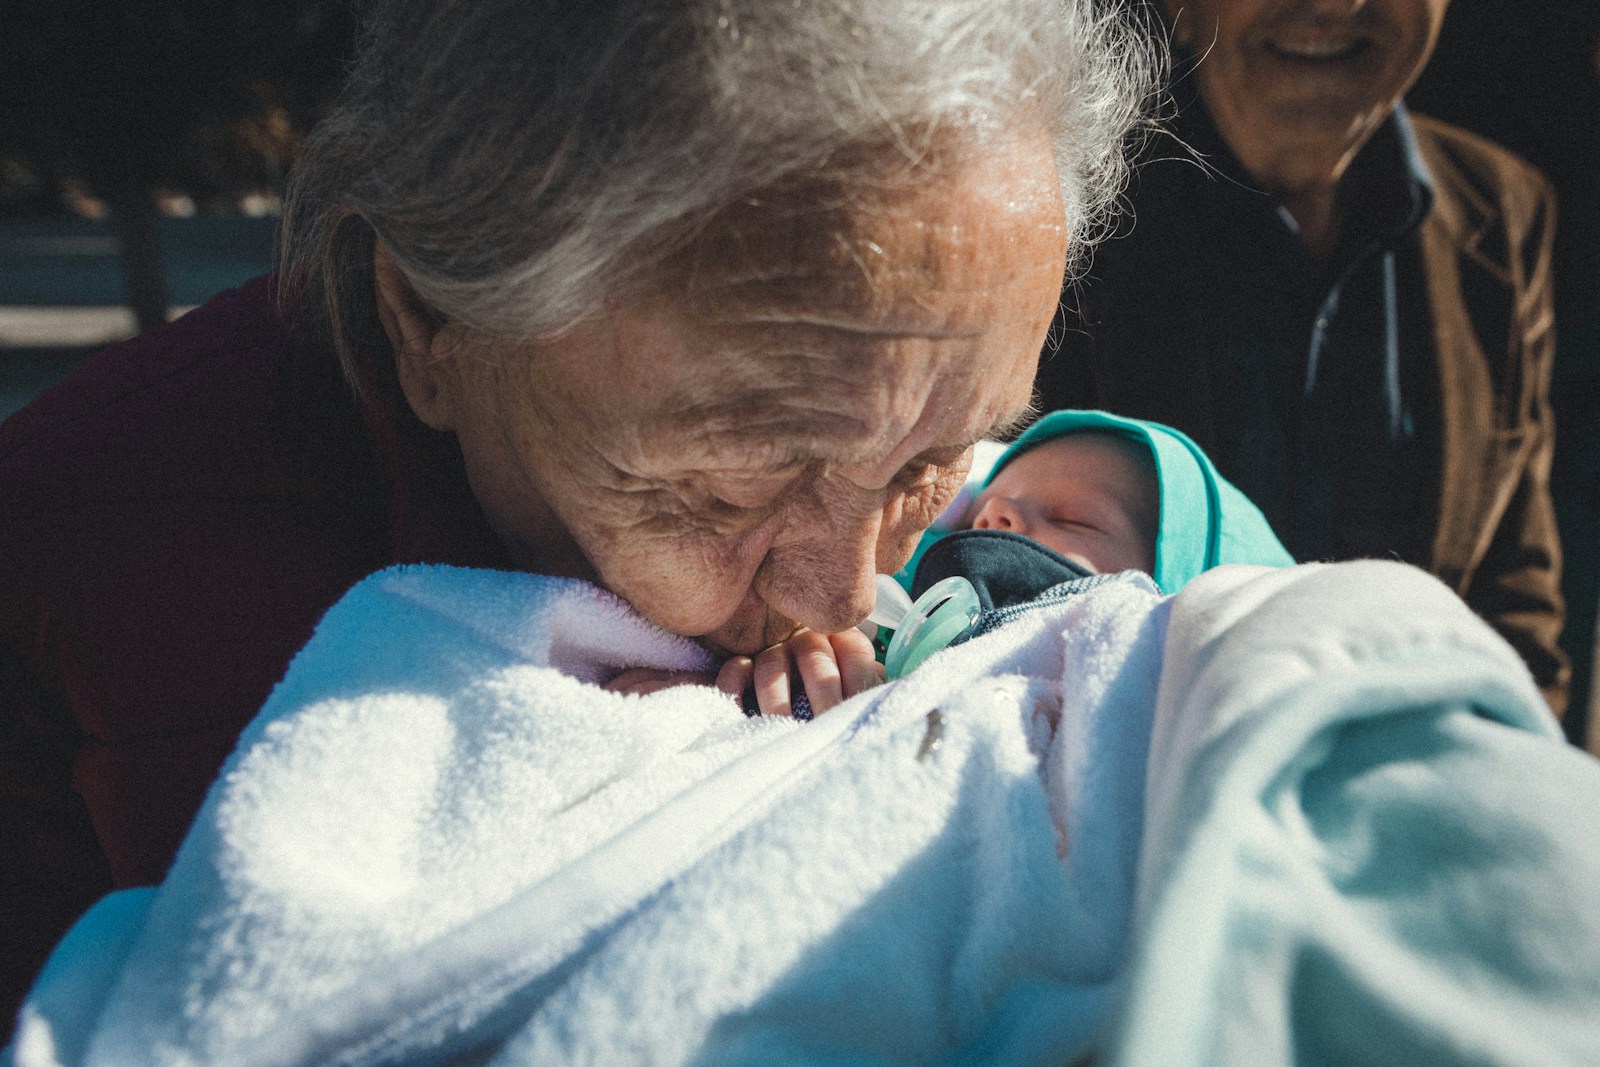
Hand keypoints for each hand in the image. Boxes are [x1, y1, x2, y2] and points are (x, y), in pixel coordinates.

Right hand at [716, 626, 884, 718]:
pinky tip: (743, 716)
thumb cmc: (840, 697)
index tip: (863, 716)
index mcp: (843, 639)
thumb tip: (898, 702)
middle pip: (816, 662)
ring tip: (786, 734)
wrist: (785, 691)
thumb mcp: (863, 687)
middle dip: (825, 701)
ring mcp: (773, 650)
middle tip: (830, 734)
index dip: (860, 684)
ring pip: (772, 668)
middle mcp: (807, 639)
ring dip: (779, 704)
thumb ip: (876, 688)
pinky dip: (735, 689)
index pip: (854, 652)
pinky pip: (735, 671)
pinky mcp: (741, 663)